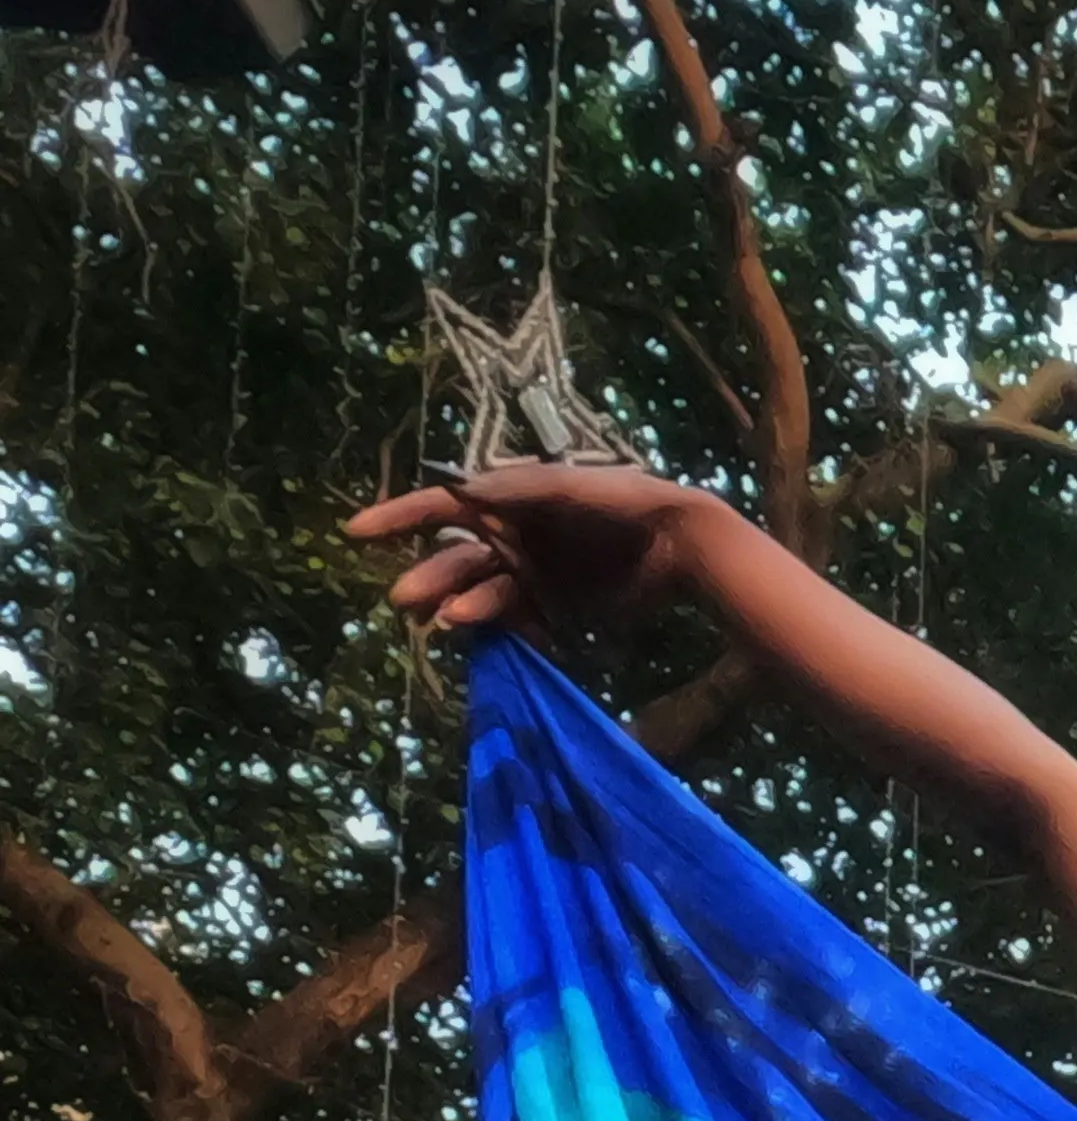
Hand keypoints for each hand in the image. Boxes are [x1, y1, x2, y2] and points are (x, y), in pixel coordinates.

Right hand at [348, 460, 723, 643]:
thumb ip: (517, 488)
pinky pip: (518, 622)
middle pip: (457, 560)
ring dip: (462, 606)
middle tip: (406, 600)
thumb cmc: (621, 500)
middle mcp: (512, 539)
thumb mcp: (566, 486)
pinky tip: (487, 633)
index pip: (442, 507)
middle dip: (429, 577)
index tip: (356, 532)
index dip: (398, 518)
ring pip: (483, 595)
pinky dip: (501, 629)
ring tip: (448, 620)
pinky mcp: (556, 609)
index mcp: (507, 502)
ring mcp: (532, 576)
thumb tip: (460, 488)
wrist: (676, 544)